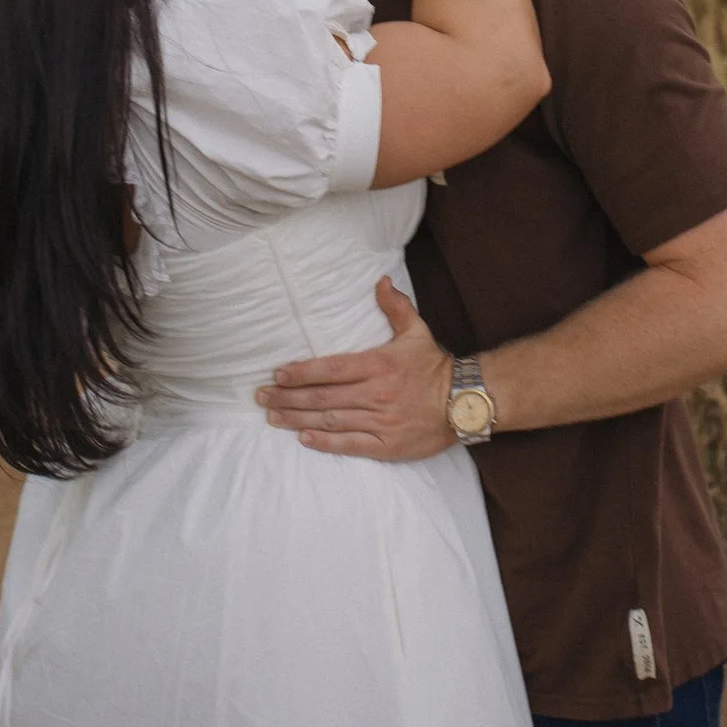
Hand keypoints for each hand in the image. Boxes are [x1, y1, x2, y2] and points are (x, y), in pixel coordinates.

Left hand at [256, 278, 456, 459]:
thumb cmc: (435, 366)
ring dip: (297, 419)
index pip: (331, 369)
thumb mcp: (417, 331)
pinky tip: (304, 438)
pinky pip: (350, 444)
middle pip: (323, 396)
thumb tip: (381, 281)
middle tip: (261, 395)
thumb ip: (395, 306)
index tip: (277, 373)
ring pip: (330, 420)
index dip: (301, 372)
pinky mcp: (386, 445)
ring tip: (273, 416)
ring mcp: (380, 421)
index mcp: (378, 365)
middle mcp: (376, 394)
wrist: (465, 402)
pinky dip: (325, 443)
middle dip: (288, 396)